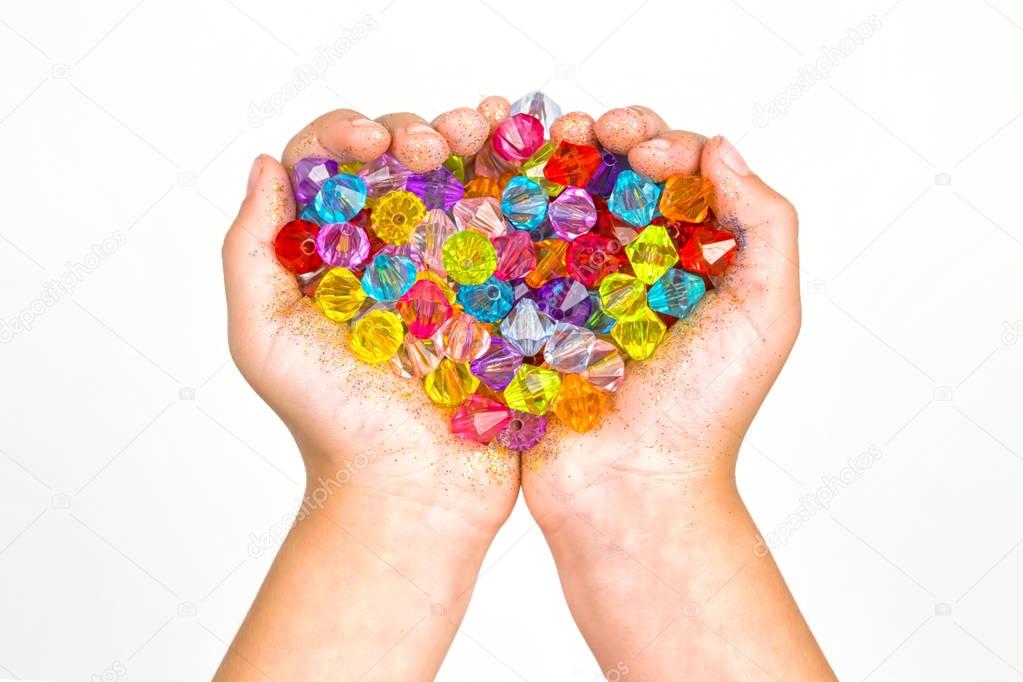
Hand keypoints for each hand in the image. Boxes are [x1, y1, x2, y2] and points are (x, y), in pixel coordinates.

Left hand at [217, 105, 516, 680]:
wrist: (411, 491)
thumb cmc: (330, 424)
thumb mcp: (262, 338)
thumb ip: (251, 251)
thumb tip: (268, 165)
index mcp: (330, 254)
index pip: (330, 167)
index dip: (347, 135)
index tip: (373, 142)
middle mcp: (390, 253)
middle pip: (402, 163)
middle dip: (418, 131)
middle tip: (436, 142)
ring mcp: (451, 272)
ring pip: (462, 183)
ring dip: (473, 141)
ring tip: (483, 129)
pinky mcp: (501, 296)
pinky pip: (513, 228)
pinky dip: (522, 182)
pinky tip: (530, 155)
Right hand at [519, 106, 832, 678]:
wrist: (629, 492)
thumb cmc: (706, 413)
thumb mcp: (767, 315)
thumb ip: (766, 224)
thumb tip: (719, 147)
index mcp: (696, 263)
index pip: (682, 177)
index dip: (665, 146)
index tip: (646, 154)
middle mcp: (637, 269)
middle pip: (617, 178)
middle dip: (604, 140)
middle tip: (588, 129)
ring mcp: (577, 290)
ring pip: (563, 202)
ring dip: (550, 163)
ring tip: (537, 140)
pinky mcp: (528, 314)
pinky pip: (516, 249)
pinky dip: (507, 208)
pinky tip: (498, 183)